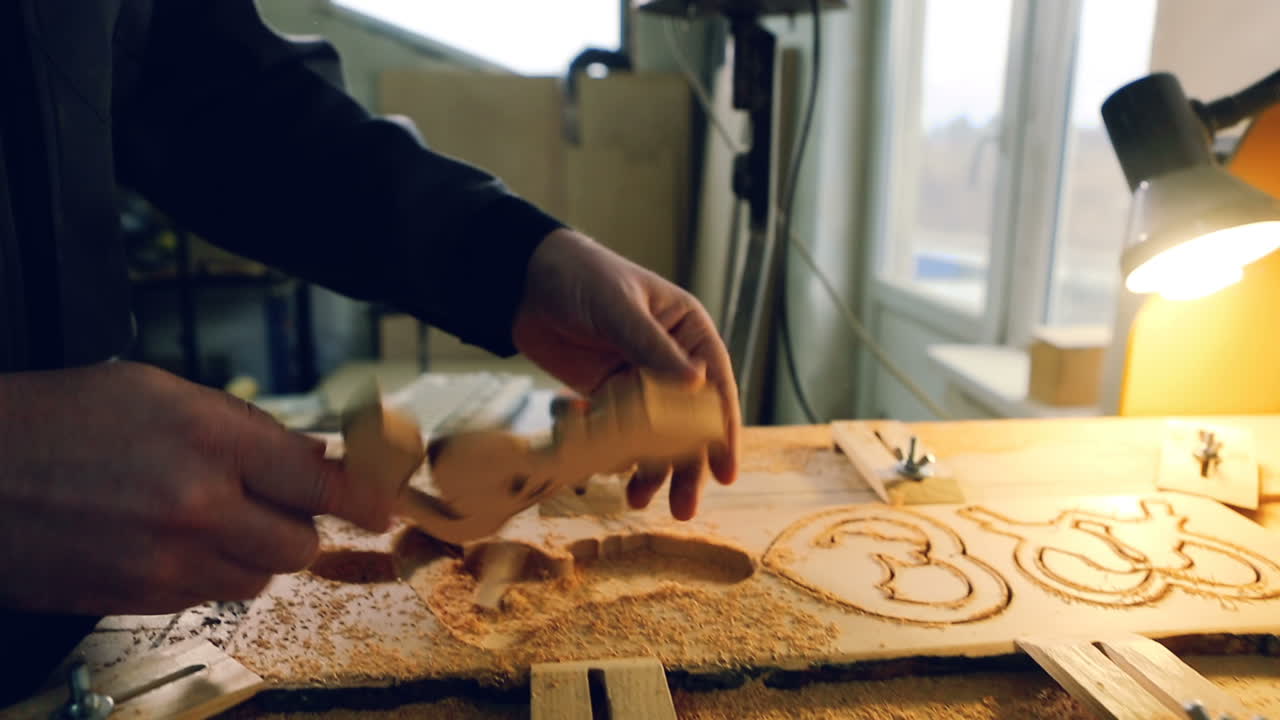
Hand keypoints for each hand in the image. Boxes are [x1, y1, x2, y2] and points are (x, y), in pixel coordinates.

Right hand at [0, 362, 384, 614]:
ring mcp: (169, 560)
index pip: (323, 482)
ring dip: (254, 552)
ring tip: (211, 516)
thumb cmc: (56, 419)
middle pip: (300, 544)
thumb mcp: (157, 392)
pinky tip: (173, 540)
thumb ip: (245, 428)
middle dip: (297, 524)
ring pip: (260, 578)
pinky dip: (211, 574)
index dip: (364, 498)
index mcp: (212, 439)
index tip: (382, 506)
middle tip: (272, 501)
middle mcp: (200, 506)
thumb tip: (310, 456)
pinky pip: (210, 596)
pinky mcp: (140, 599)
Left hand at [512, 228, 740, 519]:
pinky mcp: (606, 393)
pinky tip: (610, 477)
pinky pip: (619, 432)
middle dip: (686, 465)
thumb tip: (698, 384)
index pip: (715, 386)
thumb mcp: (619, 308)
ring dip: (650, 468)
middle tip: (684, 508)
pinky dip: (616, 455)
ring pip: (654, 433)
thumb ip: (652, 347)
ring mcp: (637, 378)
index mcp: (687, 330)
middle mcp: (669, 358)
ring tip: (638, 500)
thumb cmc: (581, 276)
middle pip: (688, 420)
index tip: (725, 473)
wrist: (524, 279)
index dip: (722, 432)